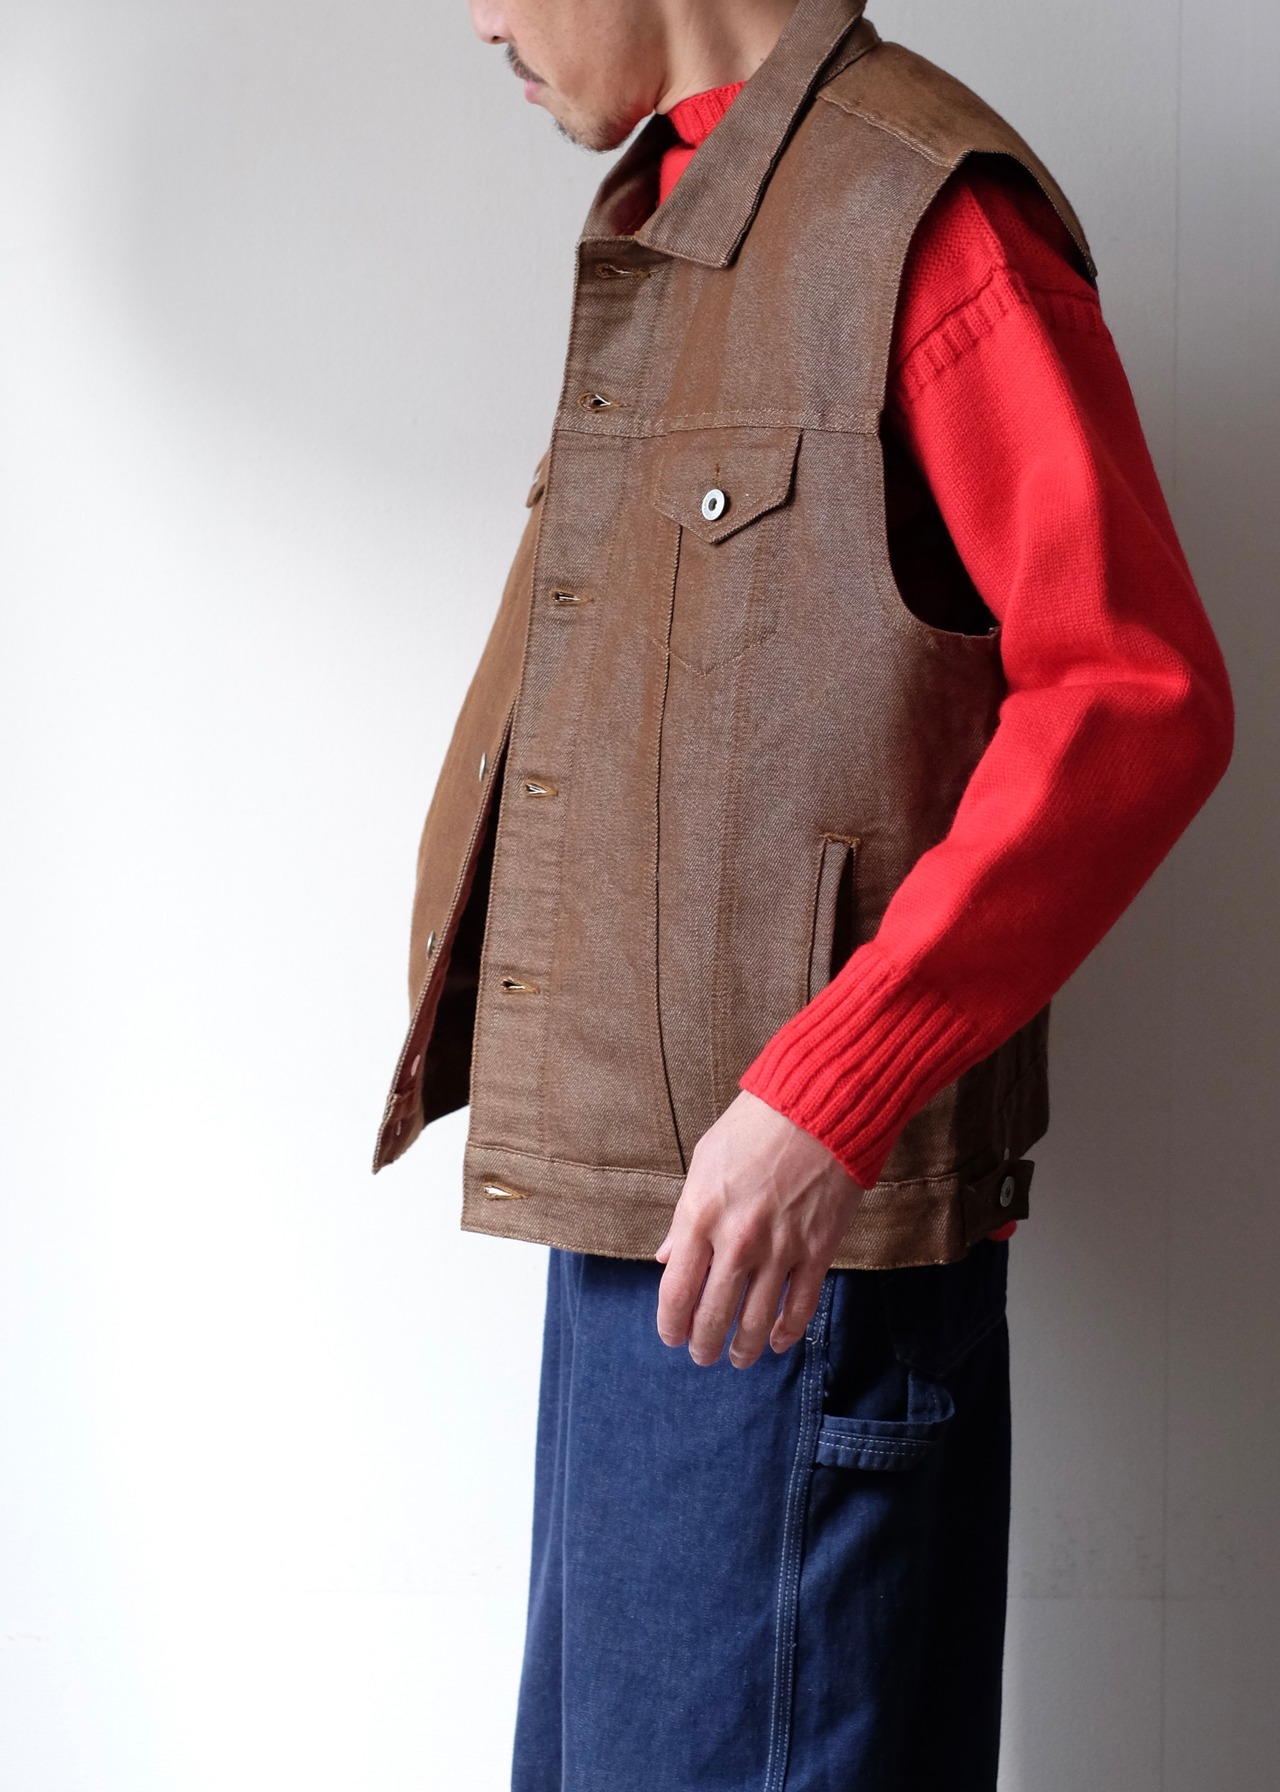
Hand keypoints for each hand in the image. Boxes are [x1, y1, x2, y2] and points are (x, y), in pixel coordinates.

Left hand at [655, 1089, 865, 1369]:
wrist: (820, 1107)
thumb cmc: (755, 1125)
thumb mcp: (704, 1162)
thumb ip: (684, 1217)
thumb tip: (666, 1258)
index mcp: (699, 1215)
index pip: (676, 1291)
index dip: (671, 1324)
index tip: (671, 1337)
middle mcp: (737, 1240)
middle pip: (714, 1315)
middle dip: (704, 1345)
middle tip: (701, 1357)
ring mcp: (780, 1248)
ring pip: (757, 1320)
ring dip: (744, 1349)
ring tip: (737, 1359)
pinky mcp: (818, 1249)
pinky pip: (800, 1305)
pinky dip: (787, 1331)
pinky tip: (777, 1342)